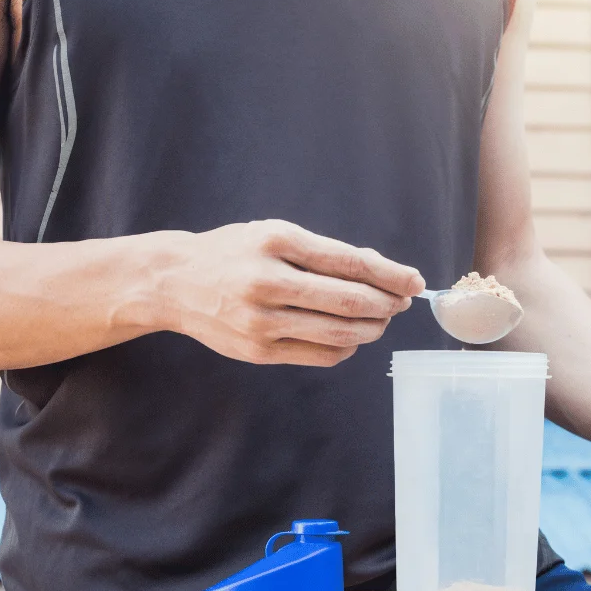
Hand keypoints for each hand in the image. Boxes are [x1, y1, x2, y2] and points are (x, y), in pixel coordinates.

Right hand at [158, 220, 424, 366]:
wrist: (175, 282)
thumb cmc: (233, 253)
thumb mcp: (273, 235)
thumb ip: (323, 253)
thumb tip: (380, 271)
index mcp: (276, 242)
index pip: (350, 263)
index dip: (390, 275)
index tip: (414, 281)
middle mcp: (267, 282)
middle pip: (350, 302)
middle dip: (387, 304)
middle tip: (401, 303)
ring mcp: (262, 321)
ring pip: (340, 334)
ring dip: (372, 329)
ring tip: (381, 320)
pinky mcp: (259, 351)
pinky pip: (321, 355)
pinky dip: (346, 347)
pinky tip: (350, 337)